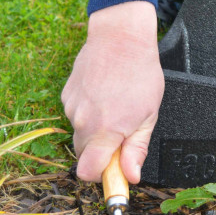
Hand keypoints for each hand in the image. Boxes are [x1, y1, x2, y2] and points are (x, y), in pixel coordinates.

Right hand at [62, 1, 163, 182]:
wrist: (120, 38)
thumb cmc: (141, 73)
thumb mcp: (149, 114)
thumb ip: (137, 148)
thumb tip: (131, 176)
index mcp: (106, 130)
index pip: (88, 172)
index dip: (102, 176)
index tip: (115, 172)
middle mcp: (83, 121)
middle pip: (84, 155)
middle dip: (102, 152)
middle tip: (123, 133)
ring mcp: (72, 107)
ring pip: (81, 134)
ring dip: (96, 130)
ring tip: (116, 107)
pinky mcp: (66, 95)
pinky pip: (76, 115)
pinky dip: (88, 112)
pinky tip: (104, 95)